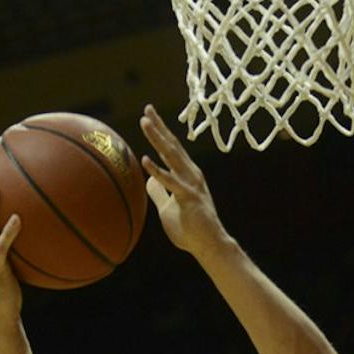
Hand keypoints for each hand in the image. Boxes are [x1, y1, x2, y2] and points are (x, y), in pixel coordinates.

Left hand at [139, 104, 226, 257]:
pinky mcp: (189, 197)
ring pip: (172, 156)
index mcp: (186, 175)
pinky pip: (171, 182)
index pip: (171, 149)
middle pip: (172, 146)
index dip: (160, 132)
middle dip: (159, 127)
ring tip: (145, 123)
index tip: (149, 116)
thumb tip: (148, 178)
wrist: (208, 245)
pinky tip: (145, 160)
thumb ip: (159, 191)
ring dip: (157, 139)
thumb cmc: (190, 228)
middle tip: (147, 109)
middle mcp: (191, 174)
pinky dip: (158, 170)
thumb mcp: (168, 208)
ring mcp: (191, 184)